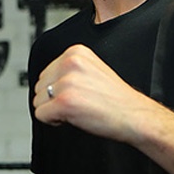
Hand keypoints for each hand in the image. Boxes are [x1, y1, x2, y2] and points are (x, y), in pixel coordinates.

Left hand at [33, 44, 154, 143]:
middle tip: (79, 103)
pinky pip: (41, 115)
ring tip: (78, 109)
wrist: (135, 116)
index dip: (59, 88)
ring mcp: (67, 82)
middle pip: (39, 85)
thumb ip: (69, 69)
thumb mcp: (92, 70)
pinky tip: (73, 117)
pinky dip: (53, 121)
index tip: (78, 93)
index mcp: (75, 52)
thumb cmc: (116, 99)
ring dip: (53, 110)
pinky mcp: (64, 102)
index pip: (47, 73)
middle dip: (54, 98)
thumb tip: (46, 79)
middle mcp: (70, 63)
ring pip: (38, 100)